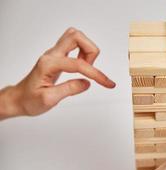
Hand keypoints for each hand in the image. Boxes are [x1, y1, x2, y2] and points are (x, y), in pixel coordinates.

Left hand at [0, 28, 114, 118]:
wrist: (20, 98)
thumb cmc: (30, 100)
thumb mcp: (48, 100)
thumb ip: (68, 89)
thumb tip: (87, 83)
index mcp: (49, 64)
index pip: (78, 64)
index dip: (96, 74)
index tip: (107, 84)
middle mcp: (51, 55)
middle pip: (76, 36)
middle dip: (90, 51)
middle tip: (91, 68)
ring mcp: (54, 54)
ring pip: (75, 37)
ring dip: (87, 50)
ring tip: (87, 67)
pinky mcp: (58, 56)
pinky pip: (74, 44)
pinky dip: (83, 52)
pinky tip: (83, 66)